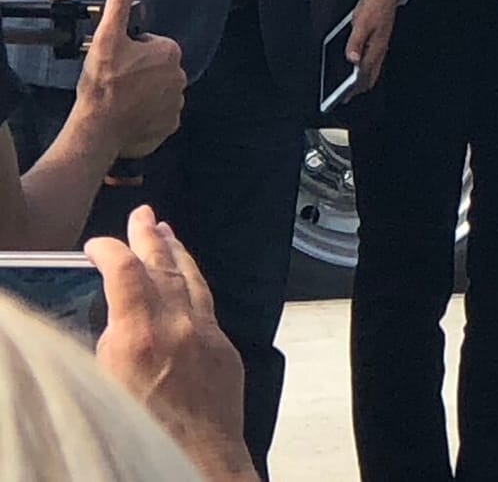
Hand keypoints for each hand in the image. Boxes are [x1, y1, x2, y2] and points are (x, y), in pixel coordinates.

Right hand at [71, 0, 183, 160]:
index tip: (118, 61)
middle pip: (156, 67)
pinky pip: (159, 113)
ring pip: (158, 90)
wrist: (97, 128)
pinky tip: (128, 113)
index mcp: (169, 53)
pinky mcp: (170, 124)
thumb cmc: (102, 85)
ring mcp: (176, 102)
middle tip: (116, 79)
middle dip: (139, 71)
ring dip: (143, 91)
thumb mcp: (106, 37)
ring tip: (120, 97)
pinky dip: (146, 113)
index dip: (132, 51)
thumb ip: (120, 3)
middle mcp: (180, 76)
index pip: (152, 45)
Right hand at [87, 206, 257, 481]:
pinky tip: (189, 281)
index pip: (124, 272)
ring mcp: (206, 336)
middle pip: (162, 268)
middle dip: (149, 237)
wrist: (195, 465)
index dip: (110, 250)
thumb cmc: (137, 437)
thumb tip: (116, 319)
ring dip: (177, 254)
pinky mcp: (225, 350)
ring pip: (192, 281)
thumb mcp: (99, 388)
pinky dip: (194, 285)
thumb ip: (108, 344)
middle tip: (144, 213)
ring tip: (167, 232)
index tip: (98, 243)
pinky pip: (207, 306)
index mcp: (138, 336)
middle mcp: (177, 327)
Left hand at [347, 0, 400, 94]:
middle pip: (369, 76)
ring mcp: (379, 47)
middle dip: (358, 88)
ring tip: (346, 86)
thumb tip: (351, 59)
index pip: (364, 75)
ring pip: (371, 70)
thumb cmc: (374, 7)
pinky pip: (370, 61)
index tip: (343, 96)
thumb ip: (355, 43)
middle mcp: (379, 50)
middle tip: (344, 96)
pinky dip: (361, 68)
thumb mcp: (360, 23)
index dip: (354, 88)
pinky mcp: (376, 42)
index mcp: (375, 48)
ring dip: (360, 79)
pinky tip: (352, 67)